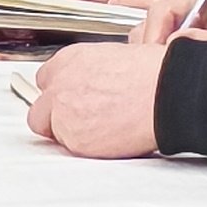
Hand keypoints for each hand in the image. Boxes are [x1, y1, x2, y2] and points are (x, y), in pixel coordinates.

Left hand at [24, 32, 170, 156]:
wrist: (167, 93)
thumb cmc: (154, 75)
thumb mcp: (115, 57)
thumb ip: (91, 73)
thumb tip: (93, 84)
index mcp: (70, 60)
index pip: (47, 81)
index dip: (61, 95)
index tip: (73, 102)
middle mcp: (60, 85)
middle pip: (39, 109)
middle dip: (54, 118)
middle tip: (79, 123)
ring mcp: (64, 112)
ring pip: (54, 132)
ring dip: (72, 135)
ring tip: (102, 132)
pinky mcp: (75, 138)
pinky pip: (72, 149)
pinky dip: (88, 148)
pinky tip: (110, 139)